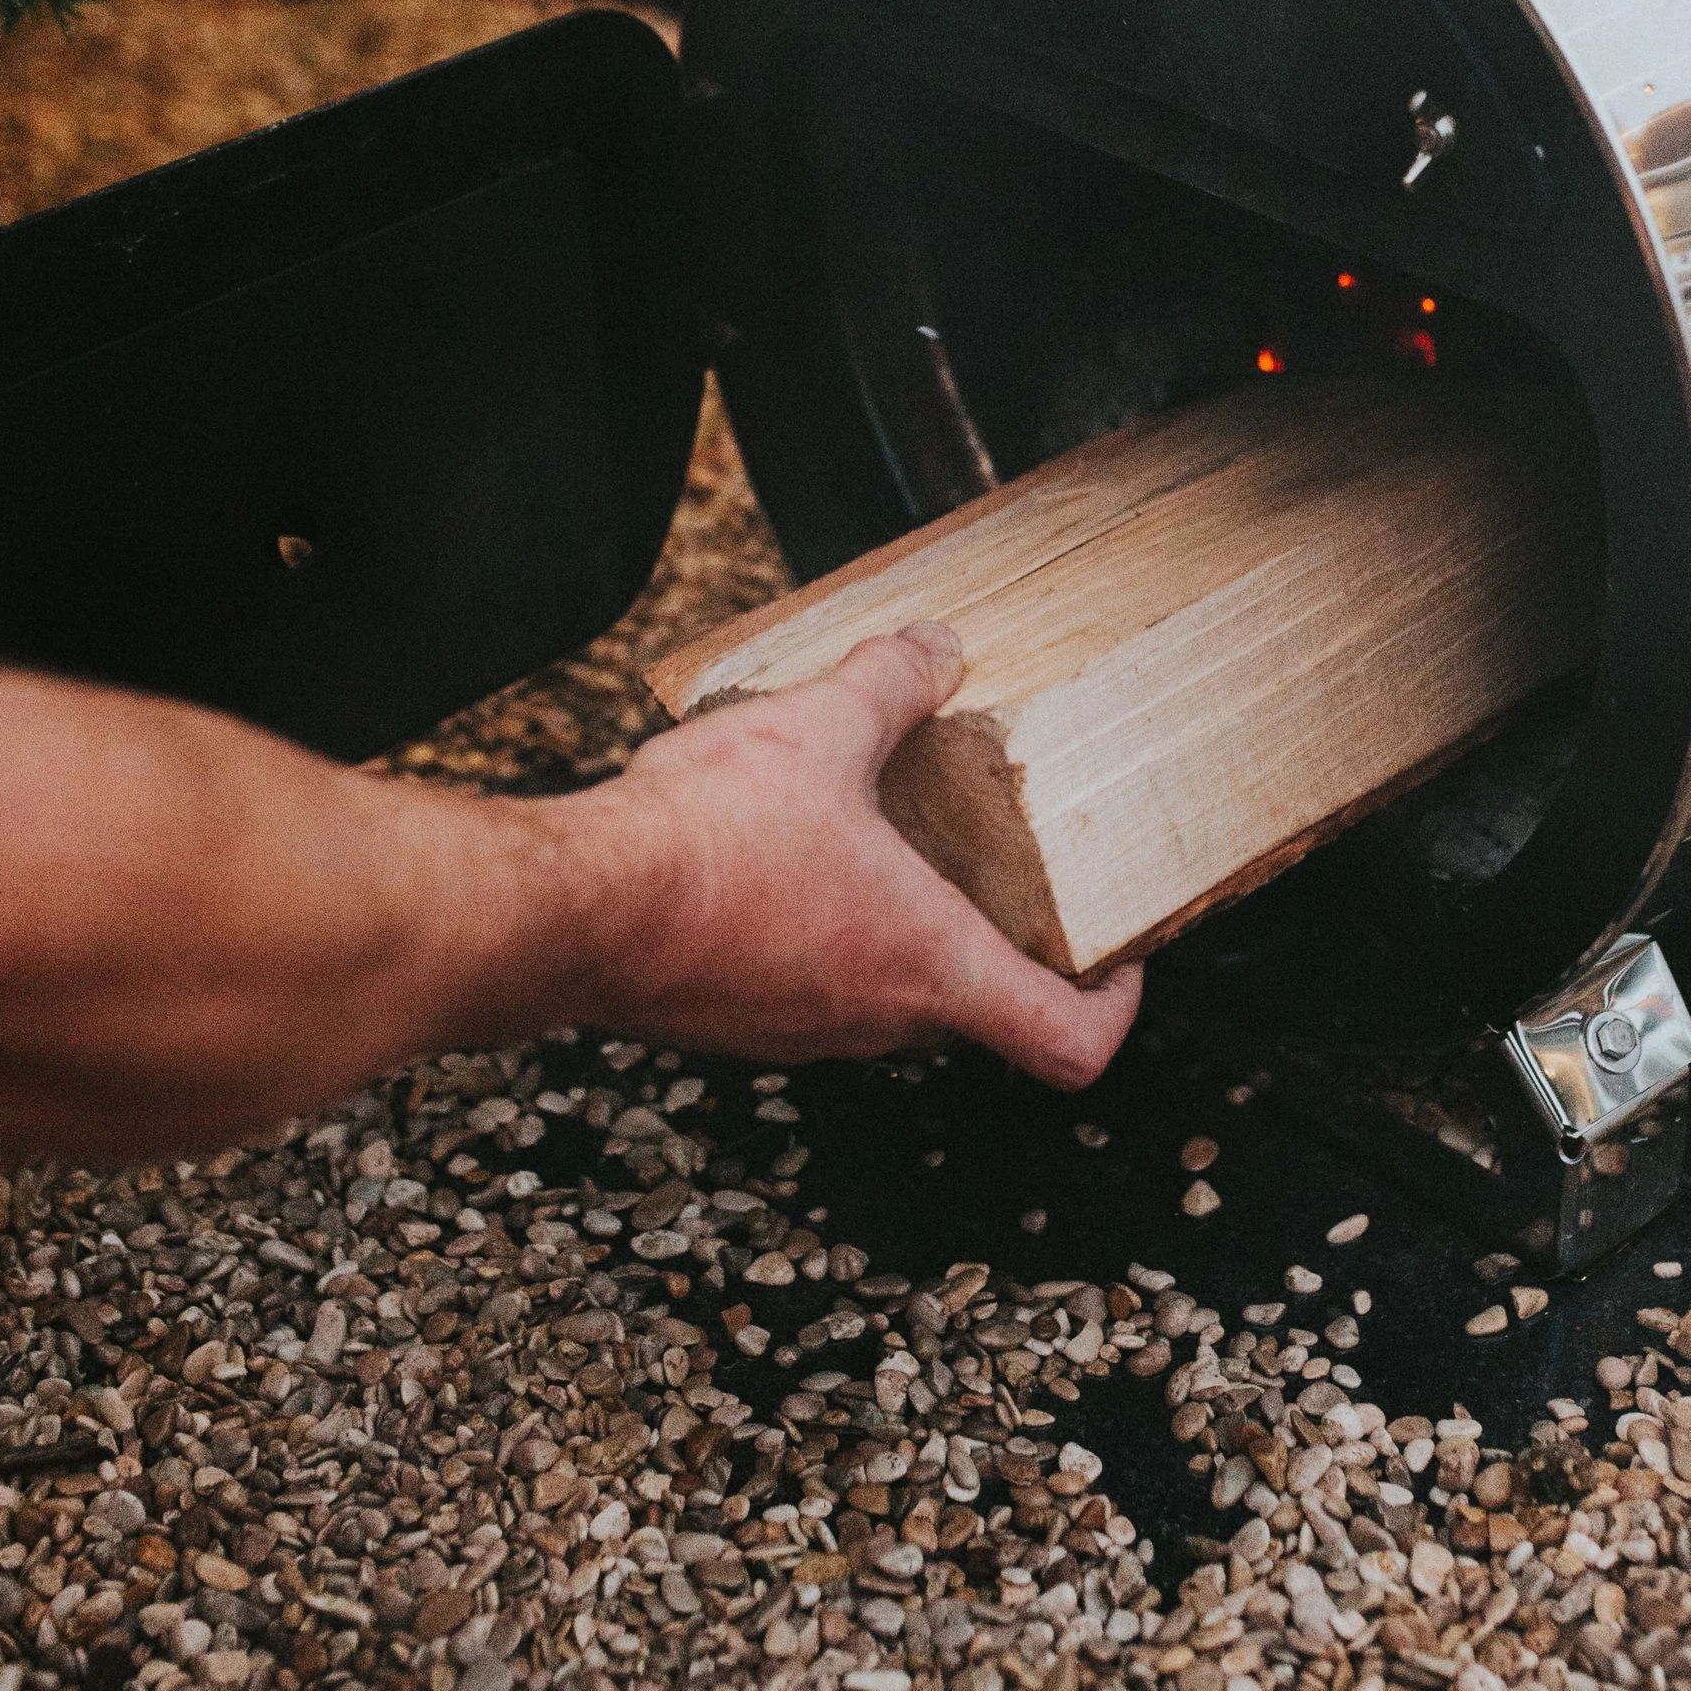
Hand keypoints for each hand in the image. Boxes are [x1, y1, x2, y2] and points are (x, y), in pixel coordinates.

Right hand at [560, 623, 1141, 1084]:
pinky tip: (780, 856)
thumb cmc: (701, 845)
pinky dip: (817, 930)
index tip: (1119, 956)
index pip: (1069, 1042)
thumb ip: (891, 685)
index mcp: (927, 964)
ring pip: (883, 992)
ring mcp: (800, 1031)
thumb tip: (934, 648)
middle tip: (996, 866)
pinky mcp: (734, 1018)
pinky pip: (806, 982)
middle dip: (993, 938)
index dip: (1115, 1005)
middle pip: (976, 1008)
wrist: (571, 907)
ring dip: (894, 929)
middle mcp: (873, 1019)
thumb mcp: (819, 729)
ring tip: (879, 842)